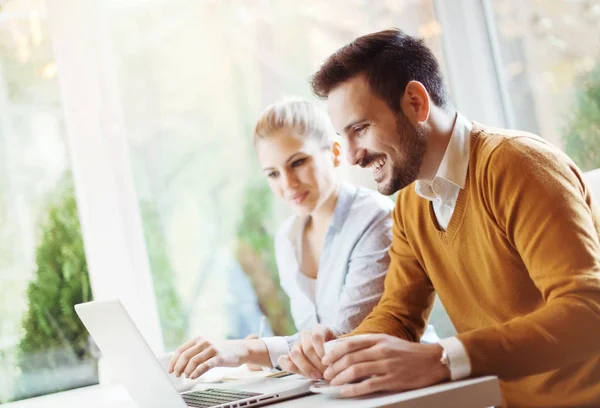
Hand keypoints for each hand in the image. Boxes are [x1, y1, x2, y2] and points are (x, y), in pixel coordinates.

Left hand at [168, 337, 266, 378]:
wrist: (239, 349)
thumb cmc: (221, 350)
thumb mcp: (206, 347)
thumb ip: (194, 352)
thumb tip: (179, 364)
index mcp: (198, 339)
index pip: (181, 350)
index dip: (173, 361)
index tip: (170, 369)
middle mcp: (204, 342)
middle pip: (185, 355)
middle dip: (178, 367)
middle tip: (177, 375)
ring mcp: (212, 349)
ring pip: (194, 361)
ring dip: (187, 371)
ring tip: (186, 376)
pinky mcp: (219, 357)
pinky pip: (205, 365)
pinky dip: (197, 372)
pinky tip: (193, 377)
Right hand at [278, 324, 336, 379]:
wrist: (327, 354)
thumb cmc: (335, 352)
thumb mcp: (340, 347)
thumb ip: (337, 351)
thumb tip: (335, 362)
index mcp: (319, 329)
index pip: (316, 337)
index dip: (321, 350)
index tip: (327, 362)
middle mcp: (306, 335)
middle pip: (307, 348)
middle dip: (316, 363)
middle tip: (325, 373)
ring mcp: (296, 345)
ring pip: (294, 353)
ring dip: (306, 367)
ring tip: (316, 376)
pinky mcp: (288, 356)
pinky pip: (283, 360)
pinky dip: (289, 367)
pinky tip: (300, 373)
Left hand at [321, 334, 449, 396]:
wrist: (432, 361)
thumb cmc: (407, 352)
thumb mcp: (387, 341)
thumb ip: (368, 344)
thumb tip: (346, 349)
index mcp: (378, 339)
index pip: (350, 344)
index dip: (334, 352)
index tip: (325, 359)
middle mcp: (381, 350)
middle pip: (349, 358)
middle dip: (334, 367)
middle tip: (326, 374)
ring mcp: (386, 365)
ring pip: (355, 371)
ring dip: (340, 378)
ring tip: (333, 383)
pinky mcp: (392, 380)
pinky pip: (368, 385)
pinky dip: (353, 389)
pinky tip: (345, 392)